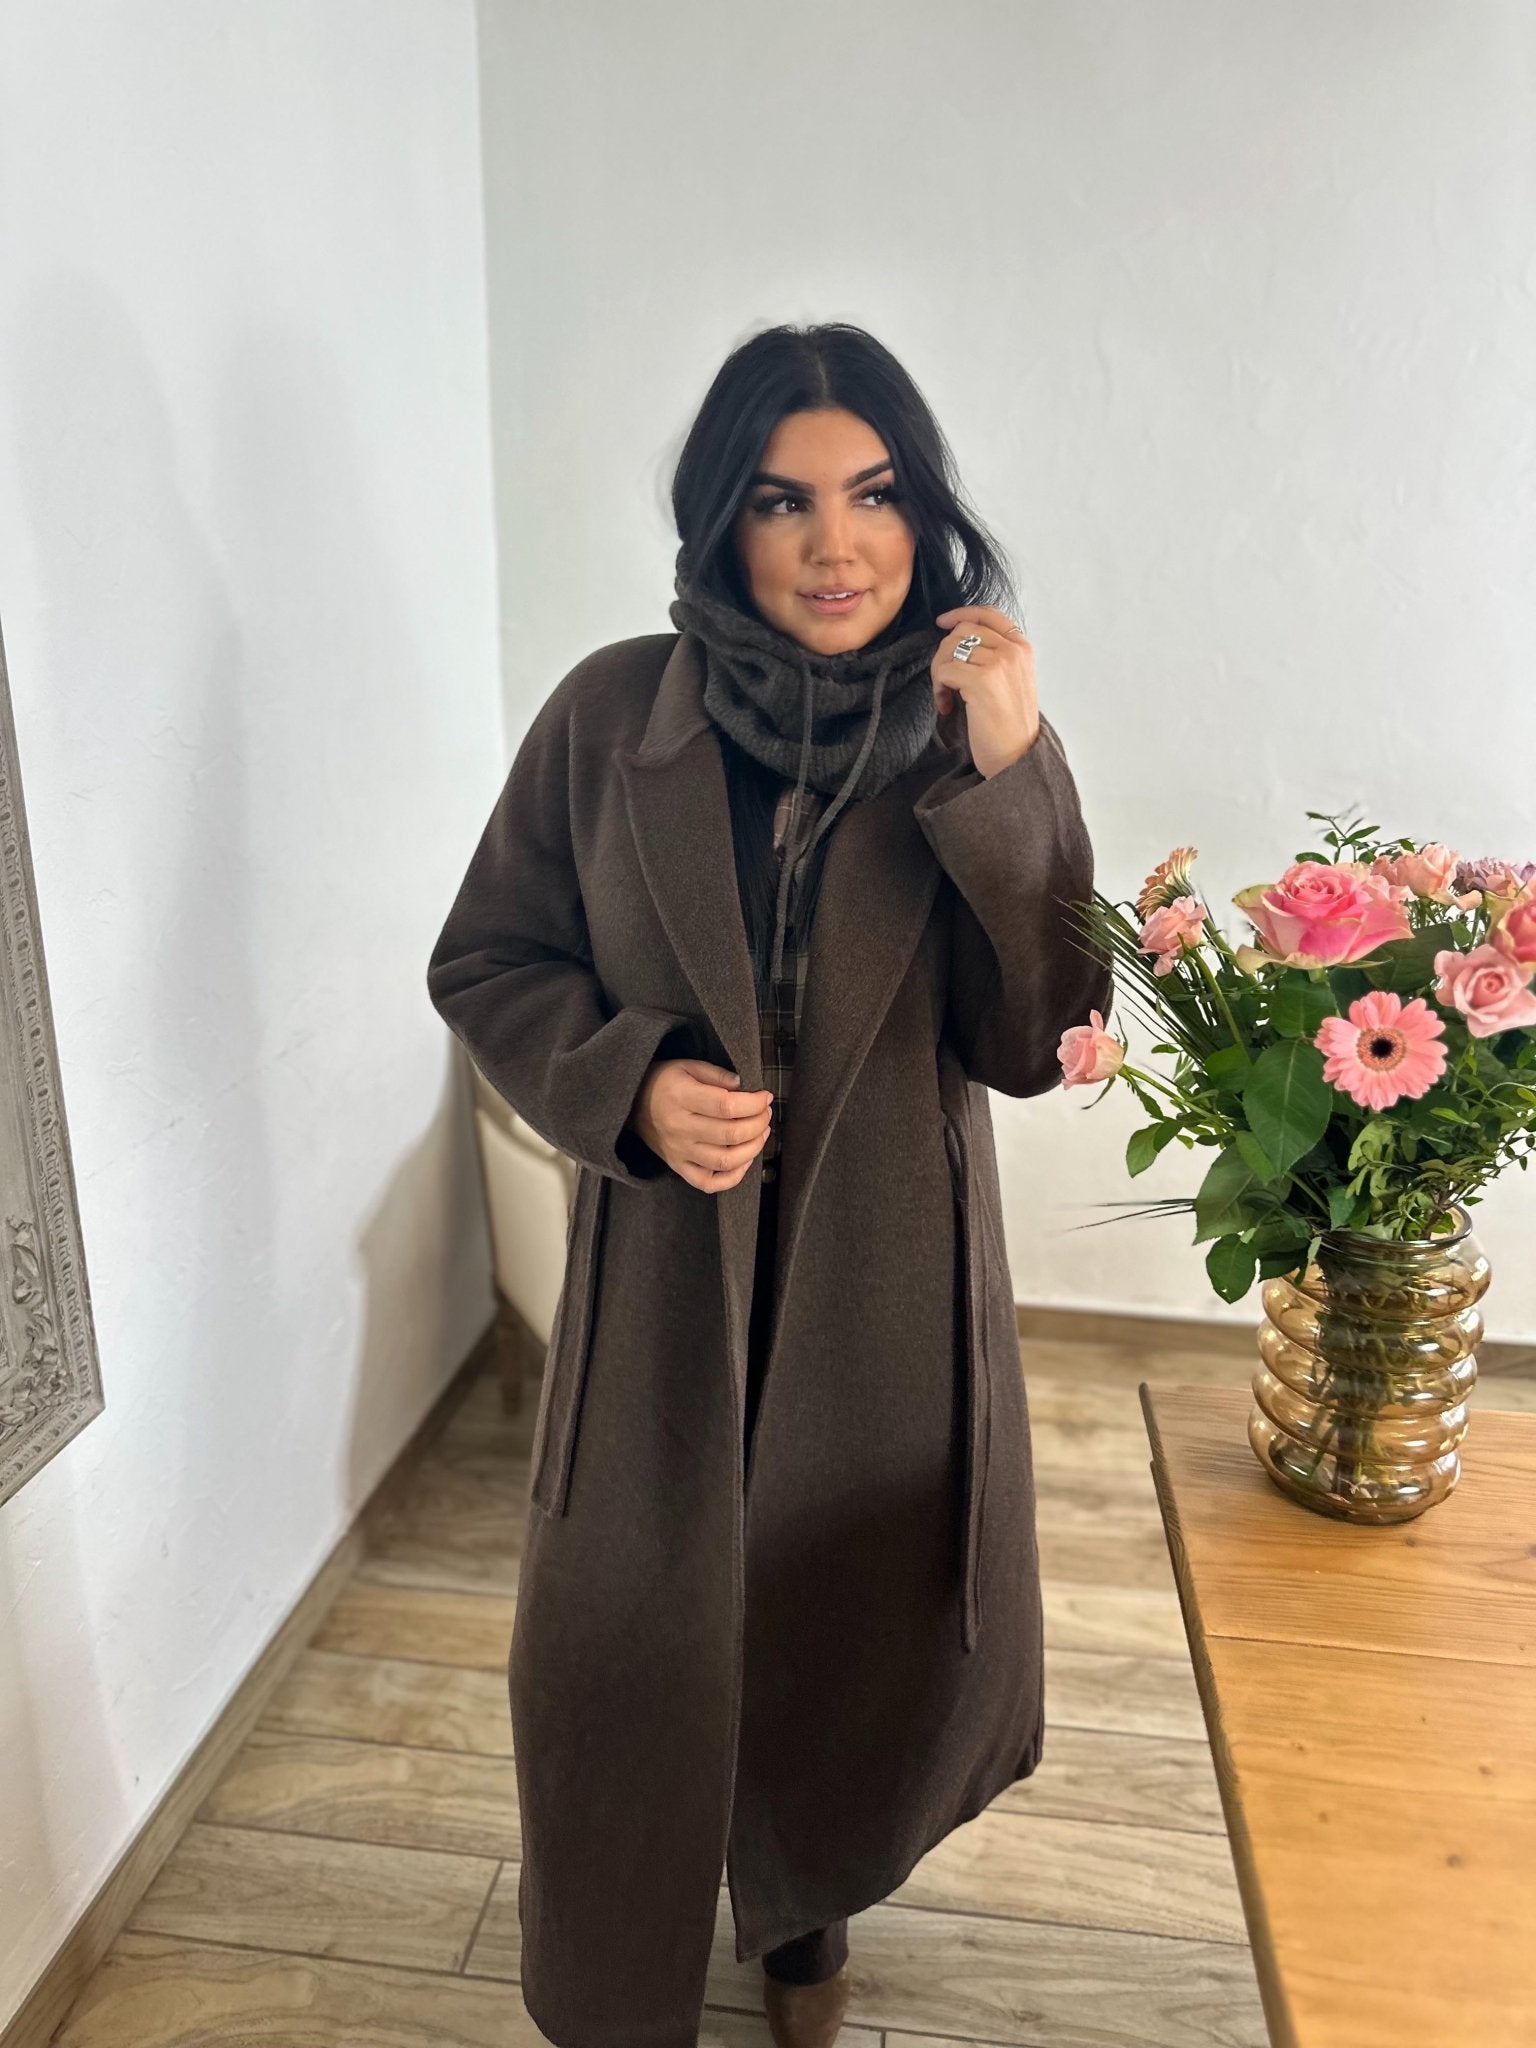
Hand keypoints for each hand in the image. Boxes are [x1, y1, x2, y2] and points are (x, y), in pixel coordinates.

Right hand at [629, 1059, 772, 1191]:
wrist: (631, 1103)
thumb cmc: (664, 1082)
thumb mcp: (687, 1066)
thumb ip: (716, 1075)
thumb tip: (743, 1087)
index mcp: (681, 1097)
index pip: (726, 1106)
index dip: (753, 1104)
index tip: (765, 1097)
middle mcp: (680, 1128)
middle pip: (730, 1134)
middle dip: (758, 1123)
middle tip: (765, 1114)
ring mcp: (679, 1151)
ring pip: (724, 1160)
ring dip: (752, 1148)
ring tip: (761, 1134)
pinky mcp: (678, 1167)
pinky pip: (708, 1183)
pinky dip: (732, 1178)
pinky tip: (744, 1161)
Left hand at [932, 604, 1040, 777]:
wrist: (1017, 757)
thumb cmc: (1009, 725)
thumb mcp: (1010, 681)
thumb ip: (994, 656)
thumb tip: (958, 638)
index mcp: (1022, 648)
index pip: (988, 613)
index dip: (961, 614)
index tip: (942, 623)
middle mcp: (1013, 650)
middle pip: (962, 630)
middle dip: (944, 654)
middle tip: (945, 683)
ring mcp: (999, 663)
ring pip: (950, 648)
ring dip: (939, 673)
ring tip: (946, 697)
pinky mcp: (982, 680)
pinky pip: (945, 670)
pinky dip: (938, 689)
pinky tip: (947, 707)